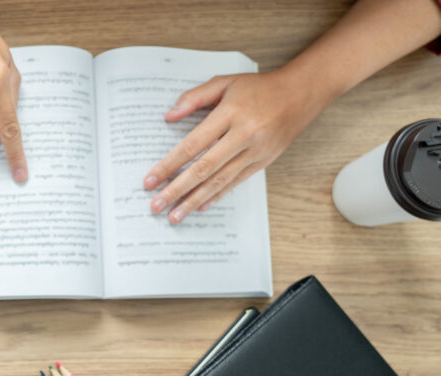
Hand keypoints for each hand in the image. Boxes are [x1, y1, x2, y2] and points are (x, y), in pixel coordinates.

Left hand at [143, 69, 325, 223]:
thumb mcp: (225, 83)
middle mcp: (244, 135)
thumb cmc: (259, 88)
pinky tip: (200, 206)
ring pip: (219, 181)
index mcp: (230, 114)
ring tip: (175, 215)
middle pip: (204, 168)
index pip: (193, 144)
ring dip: (194, 200)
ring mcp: (255, 151)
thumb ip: (195, 98)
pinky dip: (216, 196)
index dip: (169, 164)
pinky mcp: (263, 162)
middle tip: (156, 205)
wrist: (301, 94)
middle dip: (177, 189)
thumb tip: (169, 116)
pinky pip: (236, 182)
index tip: (150, 180)